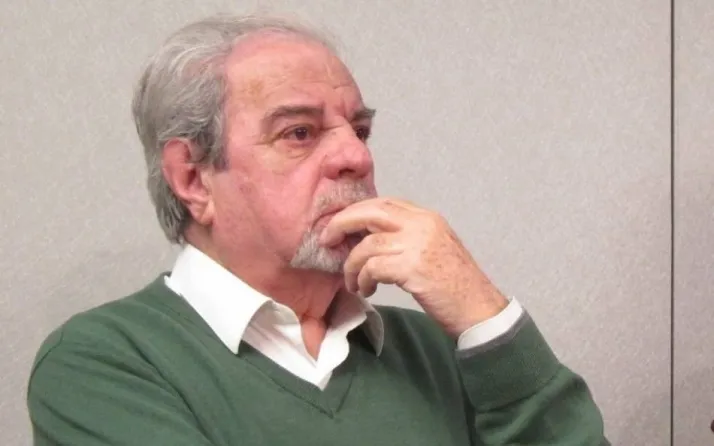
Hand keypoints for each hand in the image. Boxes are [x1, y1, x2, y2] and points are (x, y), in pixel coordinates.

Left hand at [320, 197, 508, 336]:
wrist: (479, 310)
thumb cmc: (455, 285)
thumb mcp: (434, 249)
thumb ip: (407, 237)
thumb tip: (369, 238)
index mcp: (427, 218)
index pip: (384, 203)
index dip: (356, 212)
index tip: (340, 226)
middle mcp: (423, 225)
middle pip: (371, 211)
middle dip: (342, 223)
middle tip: (327, 239)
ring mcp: (418, 244)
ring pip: (367, 244)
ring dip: (352, 265)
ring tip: (353, 282)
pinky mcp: (413, 267)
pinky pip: (373, 267)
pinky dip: (363, 279)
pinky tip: (367, 290)